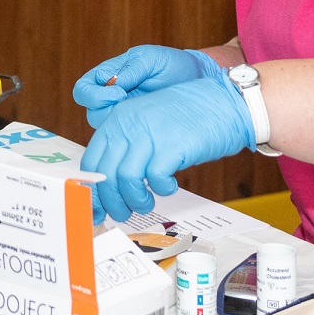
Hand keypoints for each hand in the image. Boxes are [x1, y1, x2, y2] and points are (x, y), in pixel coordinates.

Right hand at [73, 46, 222, 127]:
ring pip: (106, 132)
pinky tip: (151, 134)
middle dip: (108, 113)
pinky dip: (134, 140)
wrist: (195, 82)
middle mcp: (109, 99)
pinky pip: (126, 141)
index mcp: (106, 78)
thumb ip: (132, 69)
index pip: (83, 90)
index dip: (95, 95)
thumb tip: (114, 83)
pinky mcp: (137, 132)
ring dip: (121, 128)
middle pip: (92, 114)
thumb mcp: (151, 59)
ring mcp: (123, 117)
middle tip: (132, 110)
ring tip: (145, 122)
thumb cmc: (170, 65)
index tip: (119, 93)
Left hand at [81, 75, 253, 222]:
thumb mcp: (145, 124)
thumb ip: (126, 147)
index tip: (98, 208)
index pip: (91, 161)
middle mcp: (129, 125)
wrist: (222, 102)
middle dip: (112, 203)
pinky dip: (161, 189)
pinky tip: (169, 186)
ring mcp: (150, 133)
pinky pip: (155, 178)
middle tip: (123, 213)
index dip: (93, 191)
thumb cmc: (185, 117)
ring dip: (135, 200)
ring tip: (146, 202)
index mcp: (117, 119)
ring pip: (126, 180)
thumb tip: (110, 184)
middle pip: (106, 175)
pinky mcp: (172, 145)